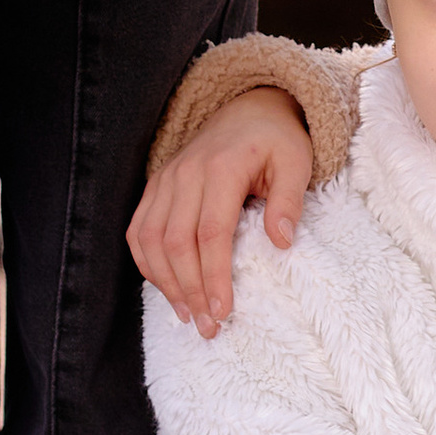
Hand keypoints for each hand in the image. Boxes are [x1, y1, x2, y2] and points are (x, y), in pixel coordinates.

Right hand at [127, 86, 314, 336]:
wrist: (248, 108)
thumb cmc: (276, 141)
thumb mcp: (297, 162)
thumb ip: (289, 200)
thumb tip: (281, 242)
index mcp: (222, 168)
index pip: (211, 232)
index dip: (213, 275)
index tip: (223, 310)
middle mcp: (186, 173)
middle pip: (176, 242)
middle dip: (190, 289)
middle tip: (207, 326)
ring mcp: (165, 179)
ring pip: (150, 239)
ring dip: (165, 283)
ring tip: (188, 314)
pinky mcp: (155, 186)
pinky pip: (138, 229)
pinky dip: (147, 263)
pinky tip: (166, 288)